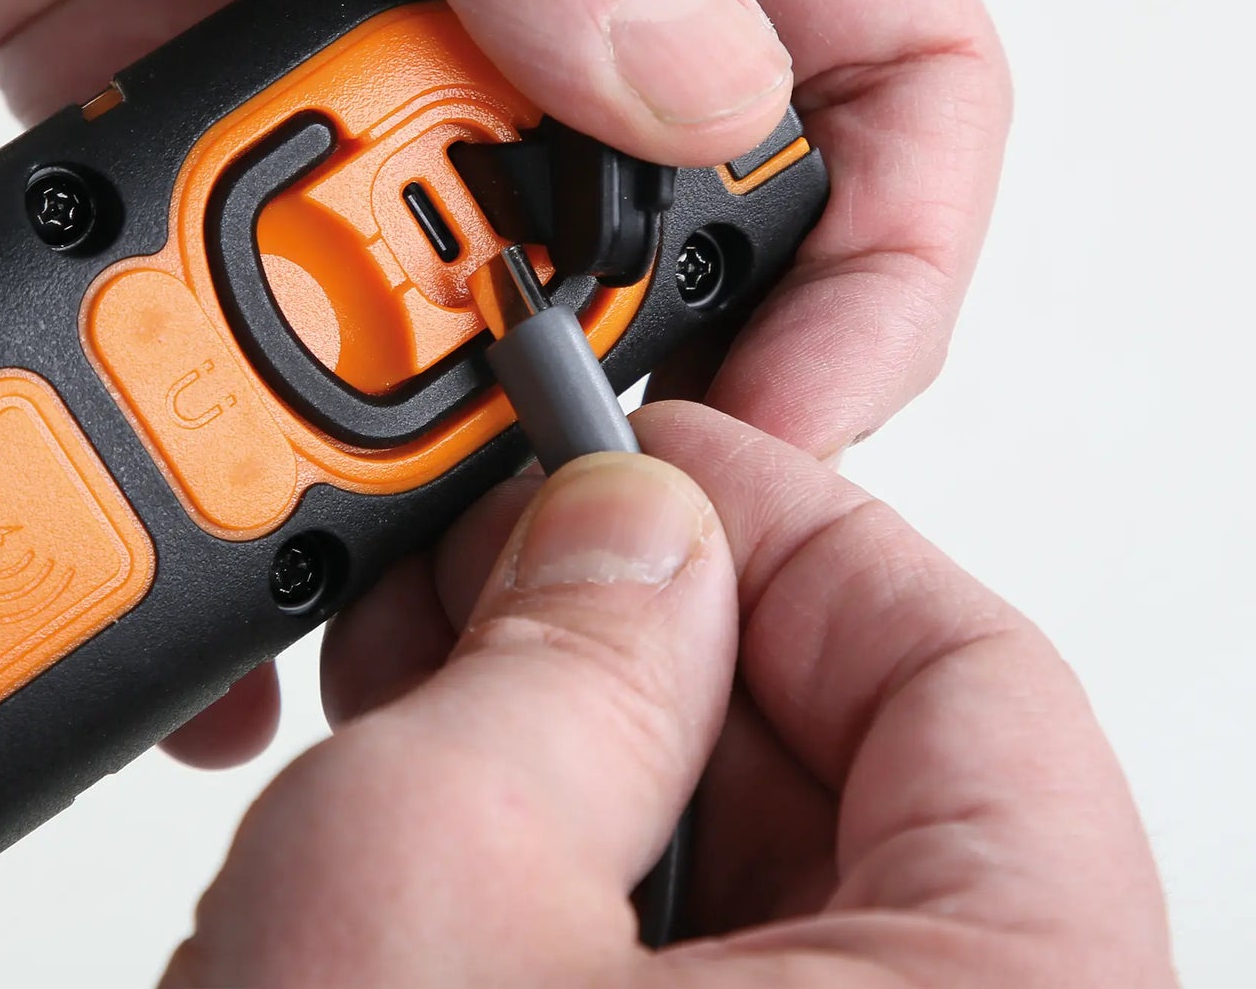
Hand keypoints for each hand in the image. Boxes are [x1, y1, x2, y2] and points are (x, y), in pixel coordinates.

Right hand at [164, 403, 1171, 988]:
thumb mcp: (435, 887)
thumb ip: (561, 648)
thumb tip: (624, 515)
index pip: (969, 675)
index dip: (789, 528)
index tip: (645, 466)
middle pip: (870, 768)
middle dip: (664, 637)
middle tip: (508, 575)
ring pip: (774, 864)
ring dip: (605, 748)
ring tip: (443, 704)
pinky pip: (701, 965)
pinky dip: (585, 871)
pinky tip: (459, 833)